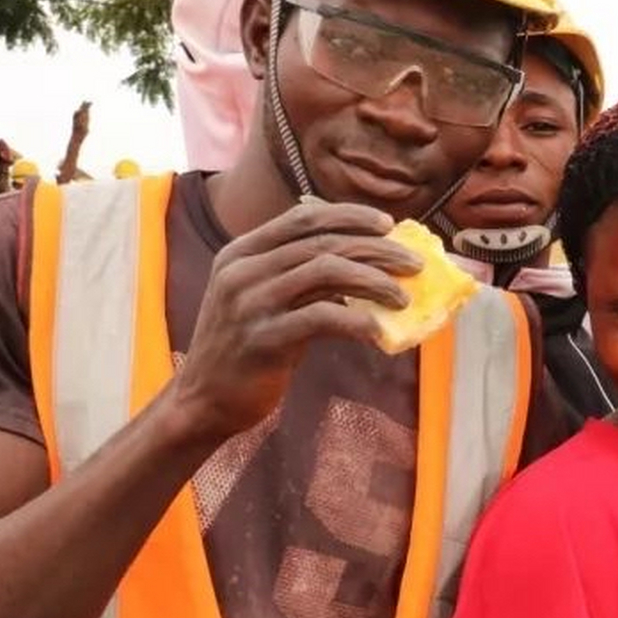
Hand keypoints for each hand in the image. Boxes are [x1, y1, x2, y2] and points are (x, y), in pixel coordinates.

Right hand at [167, 201, 420, 442]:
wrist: (203, 400)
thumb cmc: (247, 349)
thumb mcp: (265, 300)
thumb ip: (300, 277)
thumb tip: (364, 263)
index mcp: (241, 252)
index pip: (303, 217)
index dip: (351, 216)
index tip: (389, 225)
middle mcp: (243, 270)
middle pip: (323, 242)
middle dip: (377, 250)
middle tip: (414, 265)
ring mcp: (250, 303)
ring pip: (327, 271)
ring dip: (375, 282)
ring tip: (404, 300)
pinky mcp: (263, 339)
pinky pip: (322, 317)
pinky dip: (358, 320)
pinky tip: (379, 332)